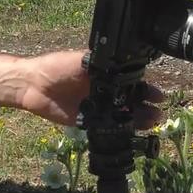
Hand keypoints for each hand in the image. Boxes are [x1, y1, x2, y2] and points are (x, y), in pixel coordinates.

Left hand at [11, 49, 165, 127]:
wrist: (34, 85)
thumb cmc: (57, 66)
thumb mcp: (82, 60)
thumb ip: (102, 63)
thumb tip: (125, 61)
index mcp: (105, 74)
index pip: (131, 81)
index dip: (145, 88)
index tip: (157, 94)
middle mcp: (104, 90)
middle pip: (131, 100)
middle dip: (146, 105)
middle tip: (158, 110)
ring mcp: (97, 106)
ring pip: (122, 115)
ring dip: (138, 119)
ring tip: (151, 122)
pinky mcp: (87, 121)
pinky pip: (107, 127)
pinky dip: (120, 130)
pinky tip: (131, 132)